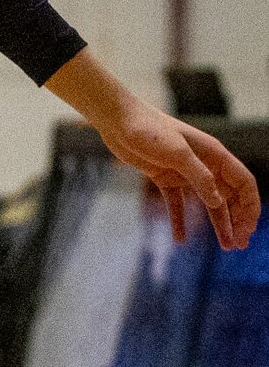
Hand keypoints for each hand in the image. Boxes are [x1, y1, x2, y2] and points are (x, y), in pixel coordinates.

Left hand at [96, 101, 258, 250]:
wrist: (117, 120)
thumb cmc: (148, 129)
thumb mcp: (177, 153)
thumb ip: (199, 176)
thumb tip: (218, 201)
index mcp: (213, 154)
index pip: (243, 182)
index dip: (249, 207)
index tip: (248, 230)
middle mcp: (203, 164)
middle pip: (230, 195)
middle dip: (237, 219)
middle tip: (238, 245)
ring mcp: (184, 172)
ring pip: (208, 202)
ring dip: (219, 222)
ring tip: (226, 246)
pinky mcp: (164, 177)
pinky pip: (177, 203)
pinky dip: (179, 220)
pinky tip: (179, 239)